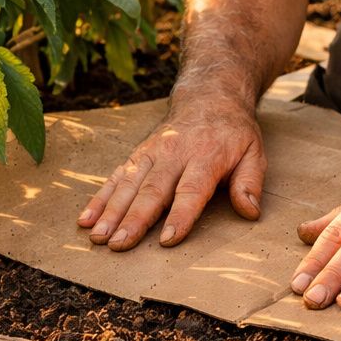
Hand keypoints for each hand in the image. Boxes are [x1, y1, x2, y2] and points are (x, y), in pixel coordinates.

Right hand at [77, 95, 265, 250]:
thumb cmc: (233, 133)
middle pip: (152, 190)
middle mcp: (174, 153)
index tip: (168, 239)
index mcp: (206, 156)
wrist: (209, 96)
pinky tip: (86, 219)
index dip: (180, 215)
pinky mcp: (138, 154)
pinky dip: (100, 198)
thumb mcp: (254, 152)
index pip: (191, 190)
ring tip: (98, 237)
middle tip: (119, 245)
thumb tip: (249, 211)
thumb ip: (250, 182)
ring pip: (129, 184)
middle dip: (134, 219)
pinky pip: (116, 176)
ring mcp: (152, 152)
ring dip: (111, 211)